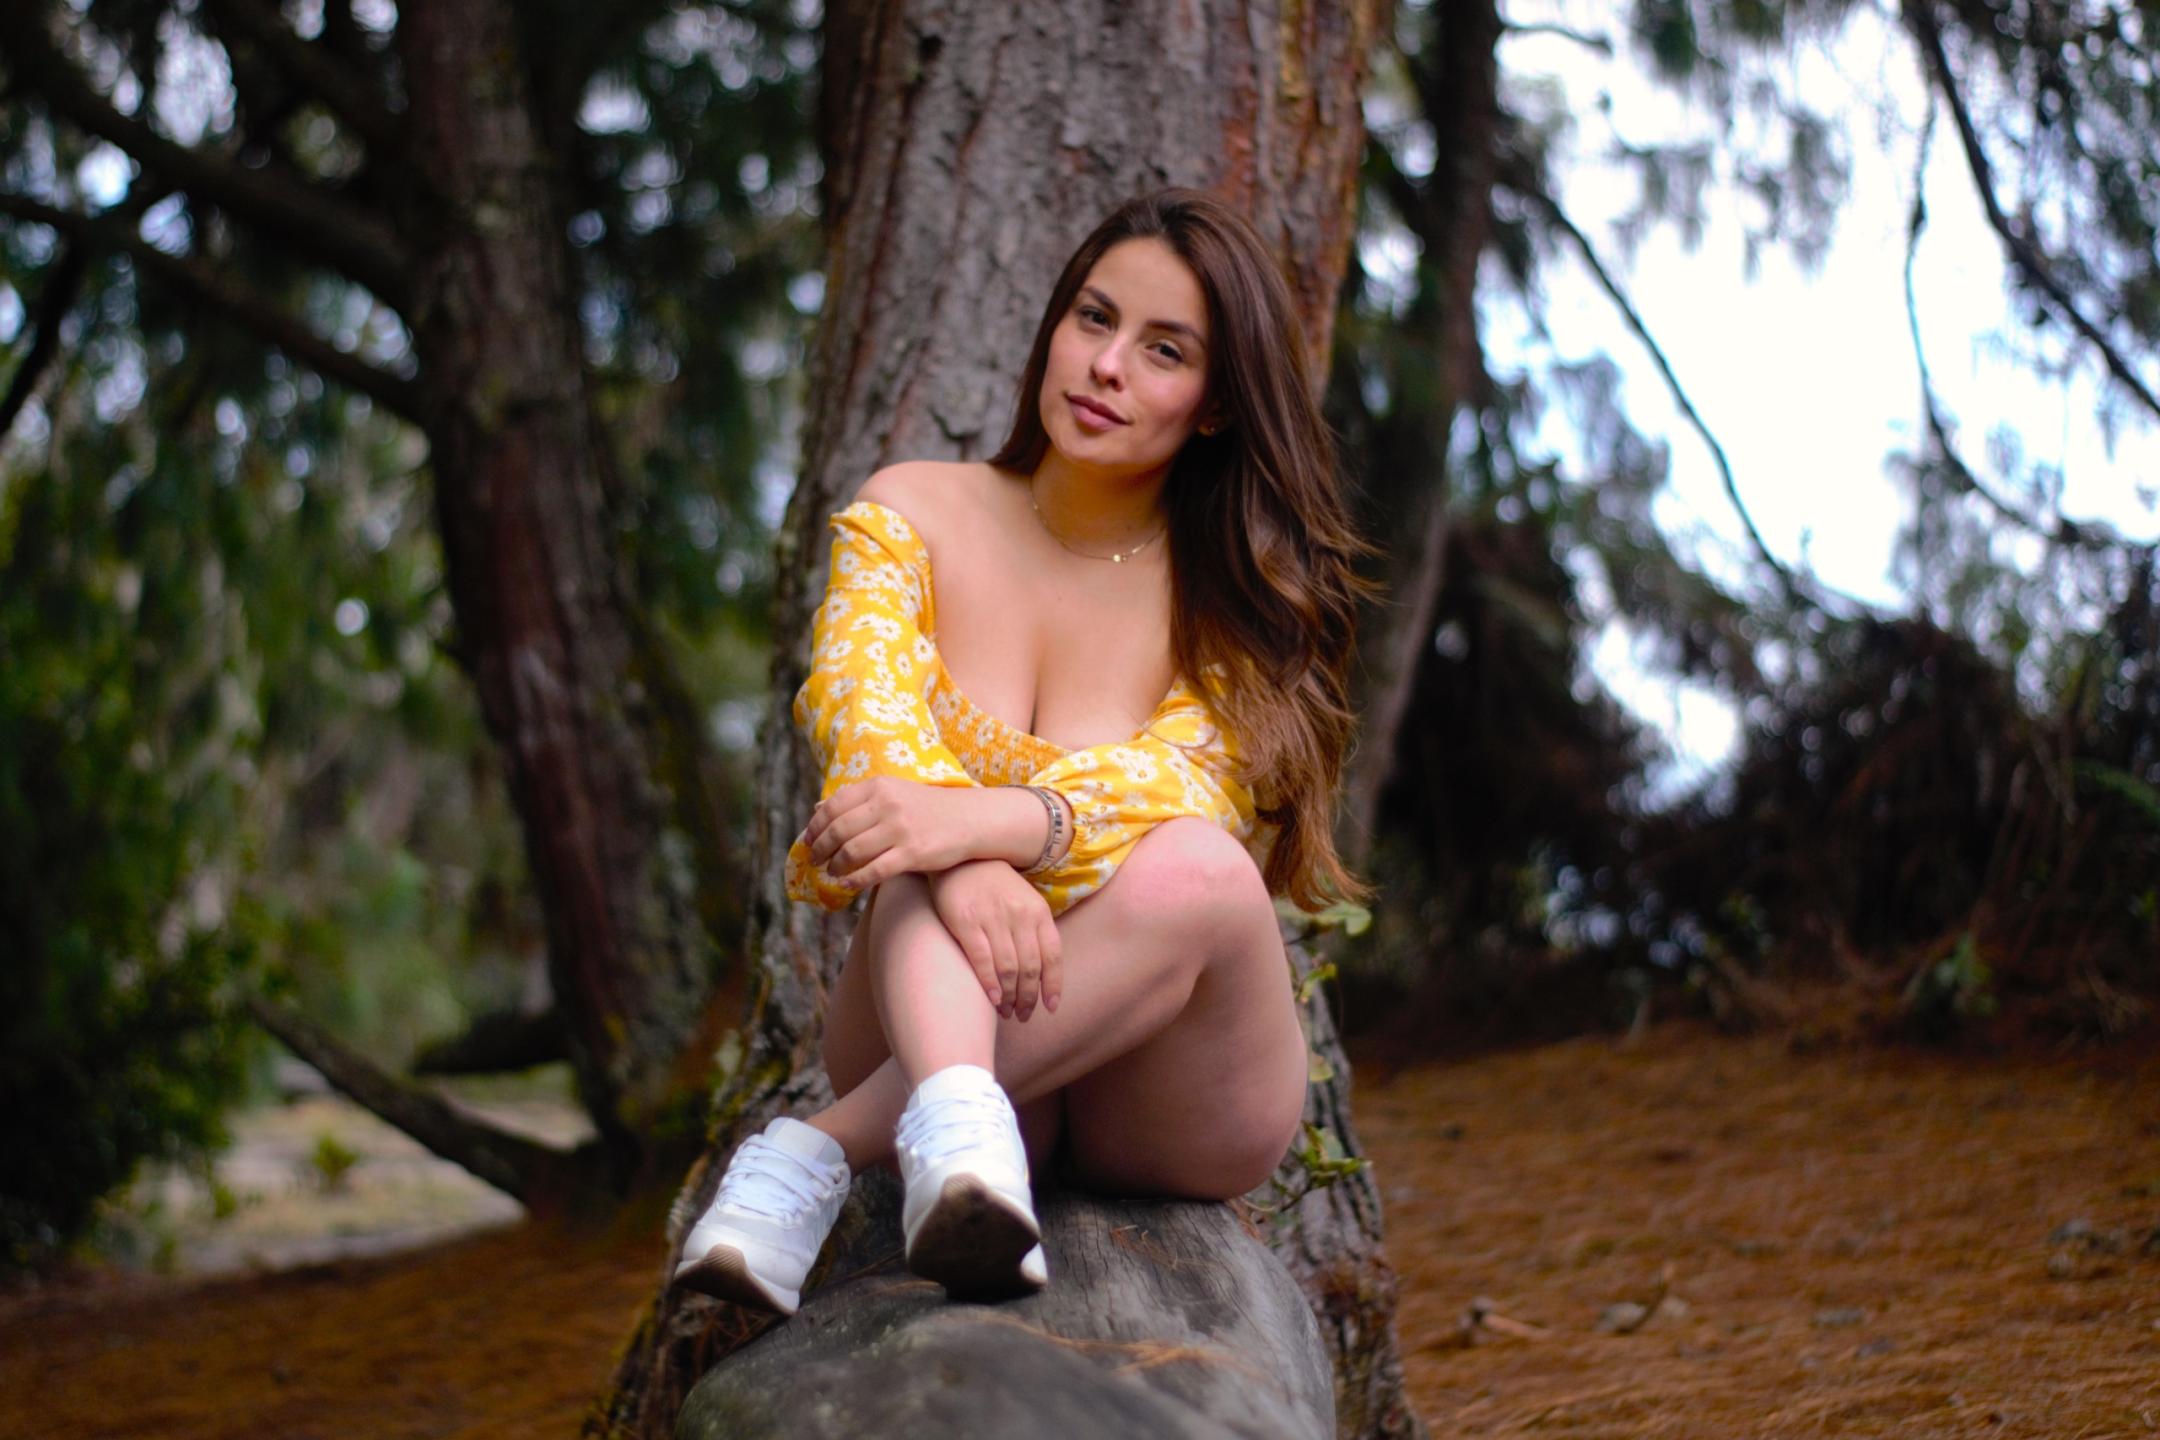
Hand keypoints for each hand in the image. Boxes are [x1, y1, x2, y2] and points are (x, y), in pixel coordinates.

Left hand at [800, 777, 983, 889]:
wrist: (969, 819)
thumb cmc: (927, 808)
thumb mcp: (892, 792)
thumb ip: (857, 800)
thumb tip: (817, 807)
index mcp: (879, 786)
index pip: (833, 806)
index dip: (815, 826)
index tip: (807, 840)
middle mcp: (887, 805)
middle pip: (839, 830)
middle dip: (820, 849)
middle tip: (814, 860)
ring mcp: (900, 829)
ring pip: (852, 852)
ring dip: (836, 866)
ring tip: (832, 872)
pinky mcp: (913, 853)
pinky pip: (875, 871)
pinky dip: (855, 880)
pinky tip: (848, 885)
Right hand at [926, 859, 1062, 1020]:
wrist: (963, 858)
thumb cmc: (996, 887)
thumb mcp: (1025, 902)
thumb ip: (1035, 931)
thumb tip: (1042, 973)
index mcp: (1038, 911)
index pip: (1053, 956)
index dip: (1053, 985)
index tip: (1050, 1007)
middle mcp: (1019, 915)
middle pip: (1031, 968)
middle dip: (1029, 998)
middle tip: (1023, 1015)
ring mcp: (993, 918)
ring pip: (1009, 968)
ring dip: (1010, 996)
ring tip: (1007, 1011)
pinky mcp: (966, 922)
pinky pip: (982, 960)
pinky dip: (990, 983)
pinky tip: (993, 999)